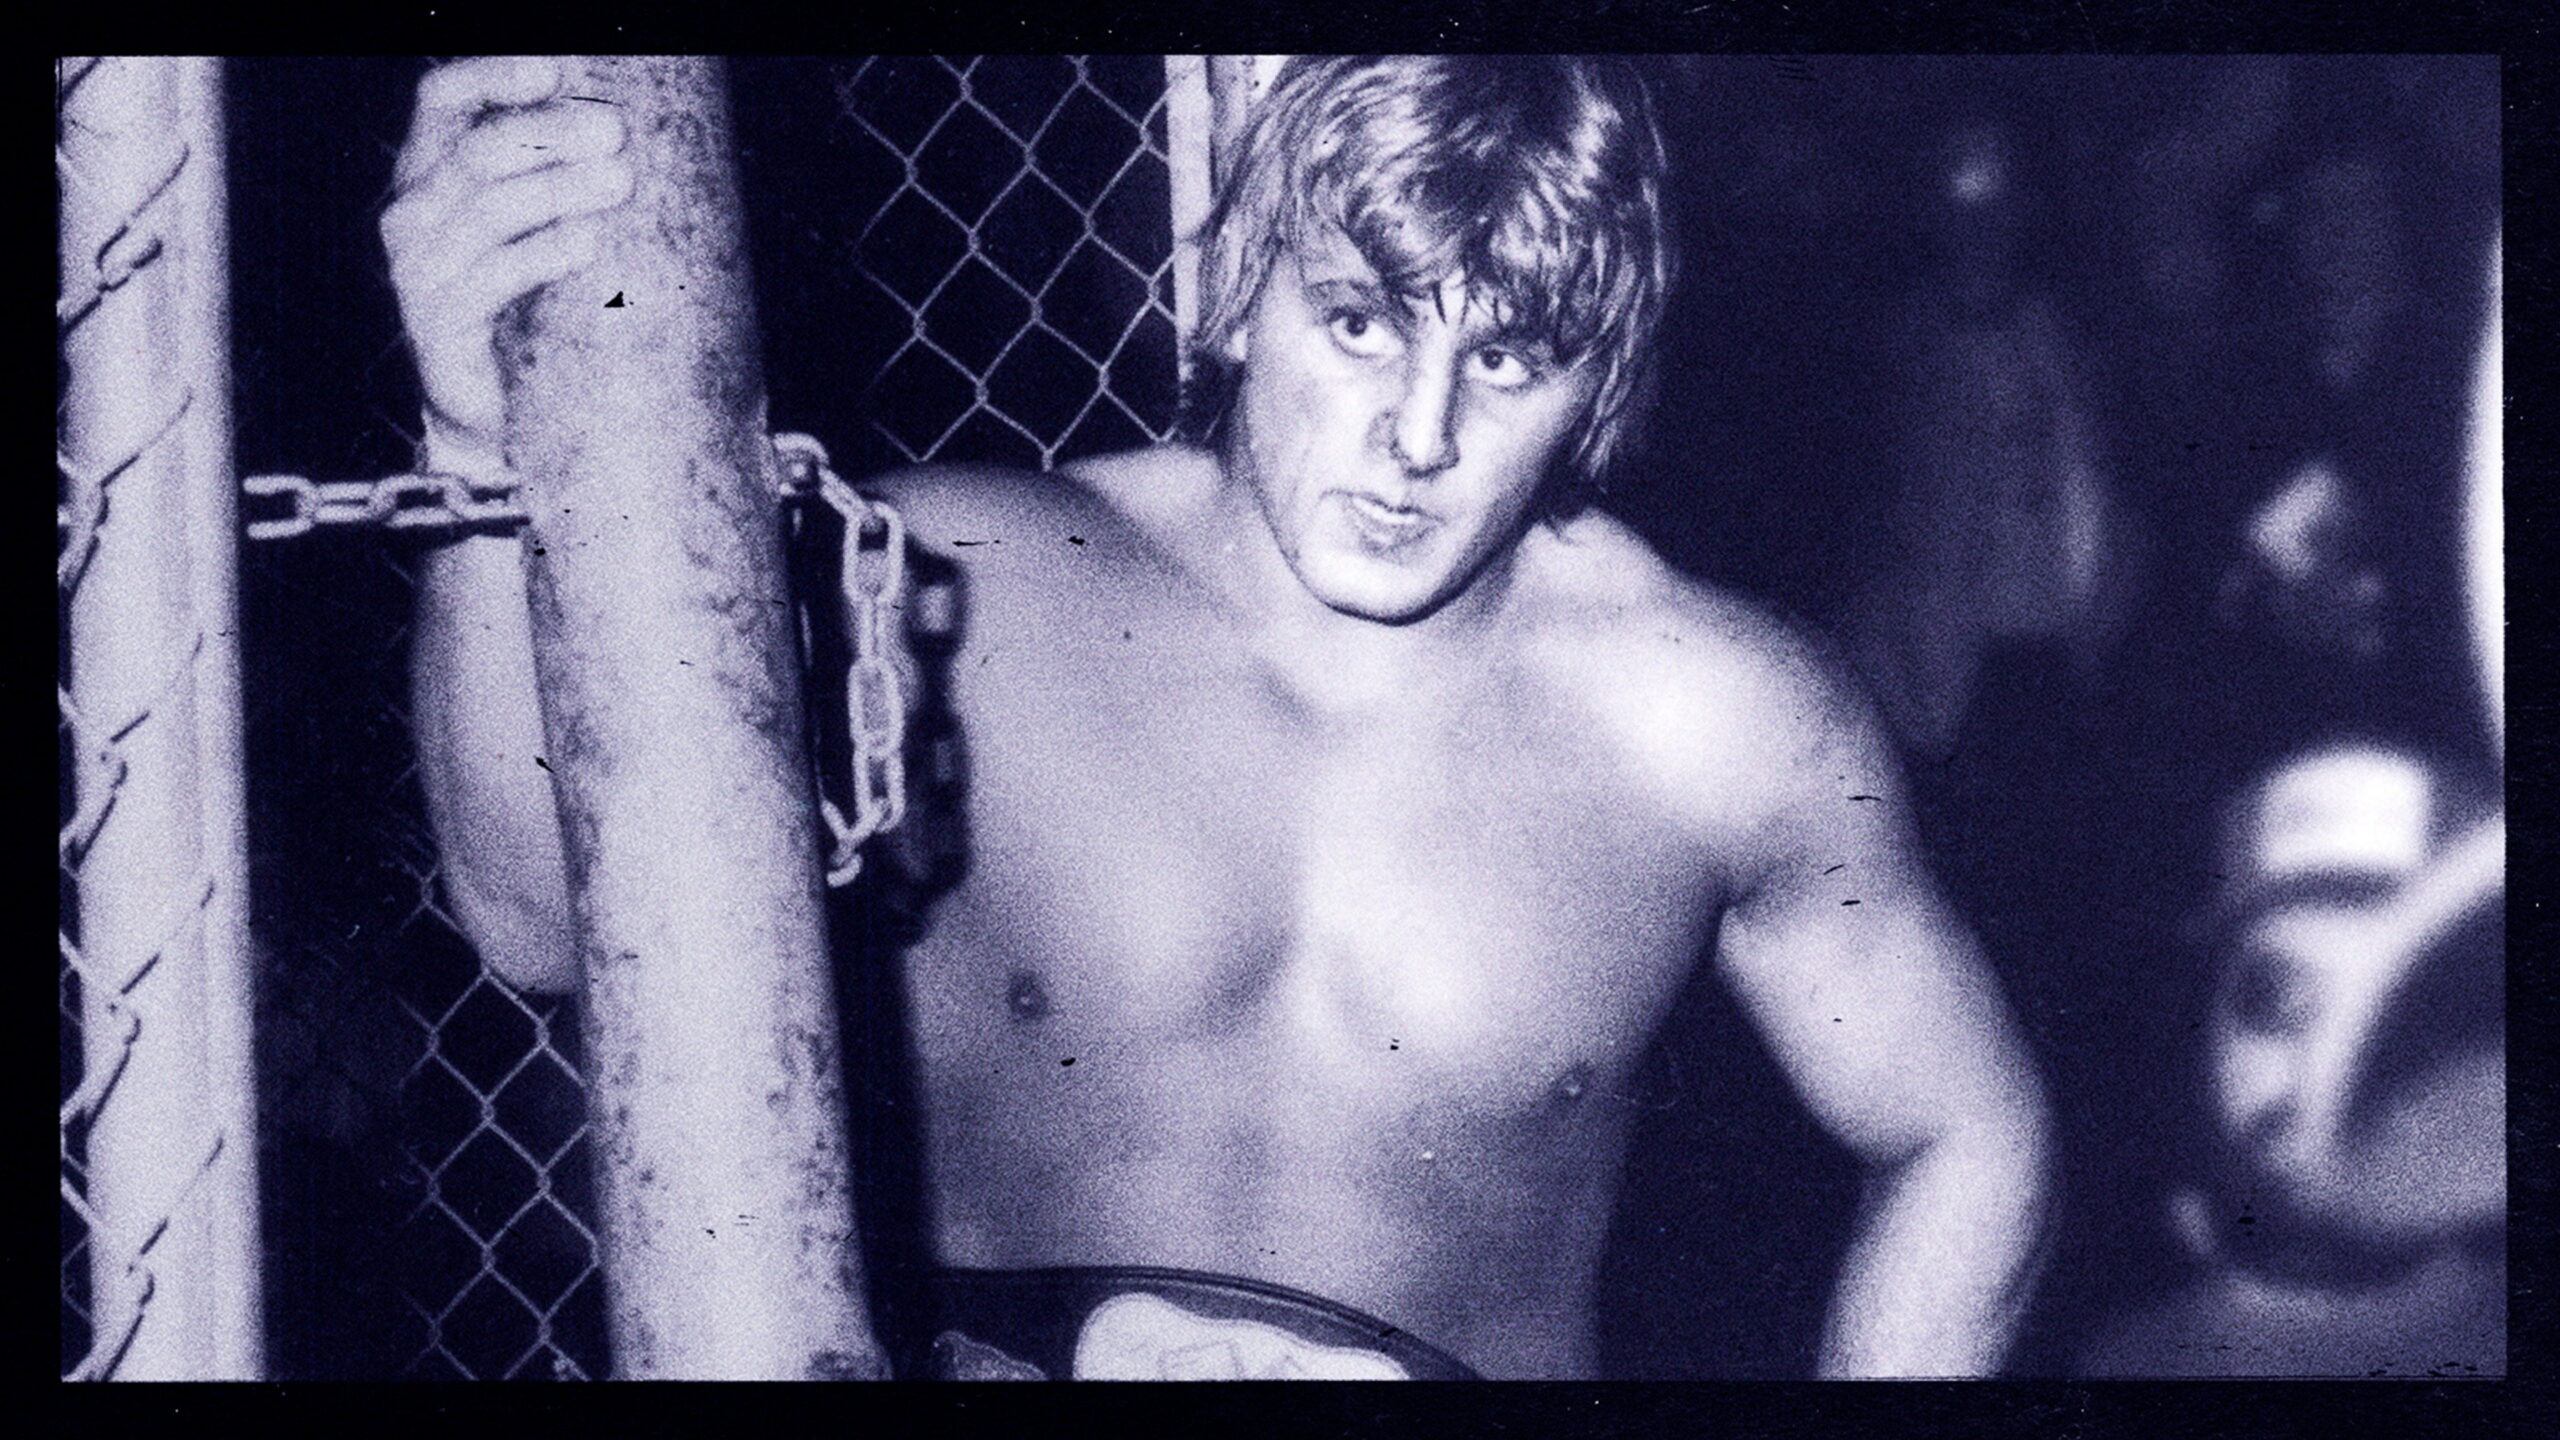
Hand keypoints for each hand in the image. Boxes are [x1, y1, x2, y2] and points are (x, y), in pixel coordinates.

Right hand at [381, 56, 634, 451]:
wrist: (495, 405)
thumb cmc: (526, 299)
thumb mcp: (534, 221)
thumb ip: (550, 169)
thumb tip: (615, 121)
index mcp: (428, 170)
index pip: (442, 99)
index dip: (492, 76)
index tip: (555, 69)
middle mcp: (412, 211)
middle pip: (478, 150)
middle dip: (550, 135)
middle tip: (615, 133)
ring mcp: (418, 267)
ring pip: (490, 207)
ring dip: (559, 188)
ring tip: (620, 181)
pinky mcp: (438, 321)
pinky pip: (494, 275)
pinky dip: (545, 252)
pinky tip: (589, 241)